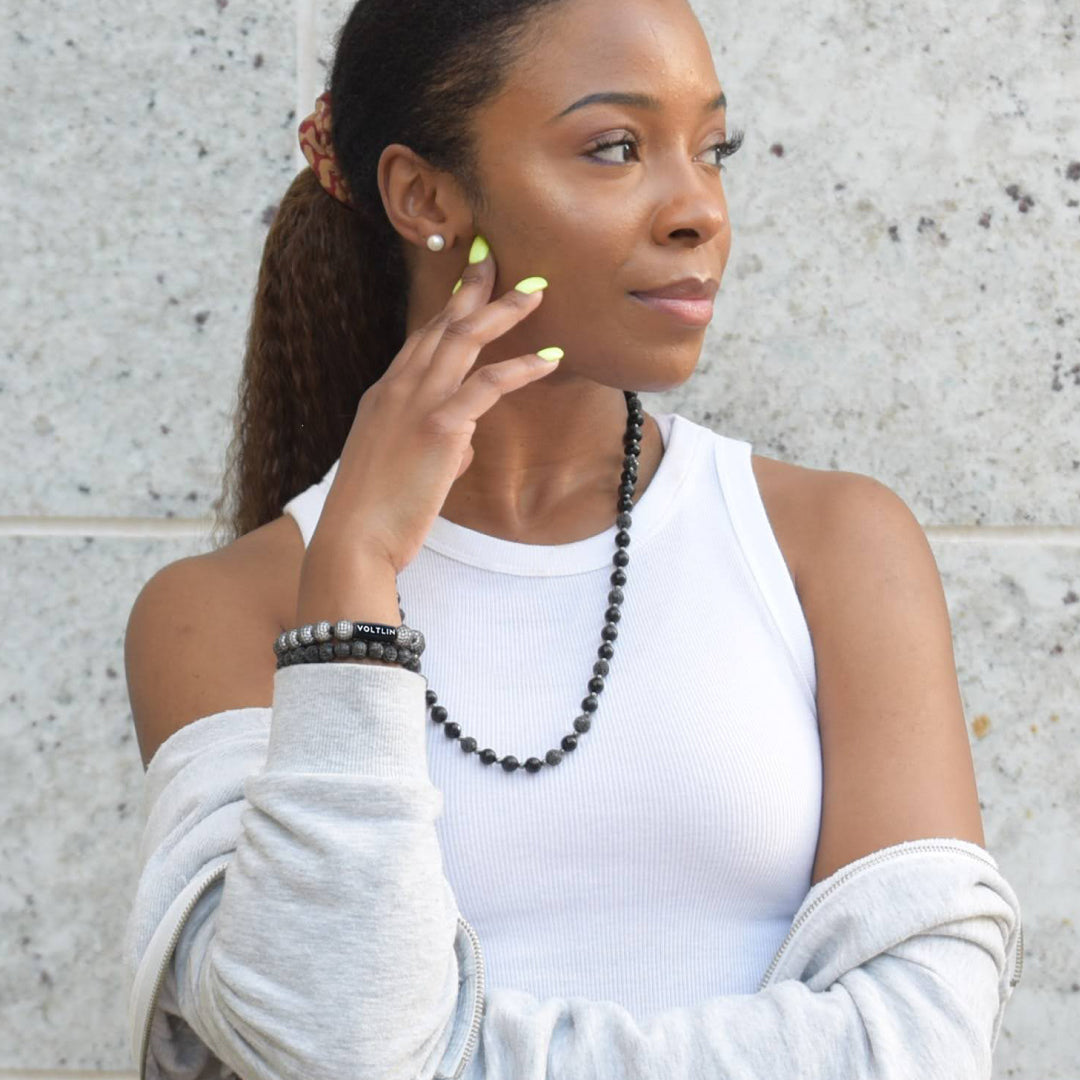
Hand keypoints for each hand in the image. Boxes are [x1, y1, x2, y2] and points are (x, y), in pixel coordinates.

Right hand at [310, 236, 559, 575]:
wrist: (354, 539)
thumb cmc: (375, 513)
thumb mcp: (401, 467)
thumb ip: (435, 446)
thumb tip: (462, 444)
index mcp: (385, 394)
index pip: (421, 338)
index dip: (448, 306)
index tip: (468, 280)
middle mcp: (398, 388)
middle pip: (442, 324)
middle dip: (474, 288)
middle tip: (500, 259)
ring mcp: (416, 403)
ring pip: (465, 339)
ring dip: (504, 311)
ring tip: (536, 292)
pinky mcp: (440, 428)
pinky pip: (488, 384)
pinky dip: (521, 368)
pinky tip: (549, 360)